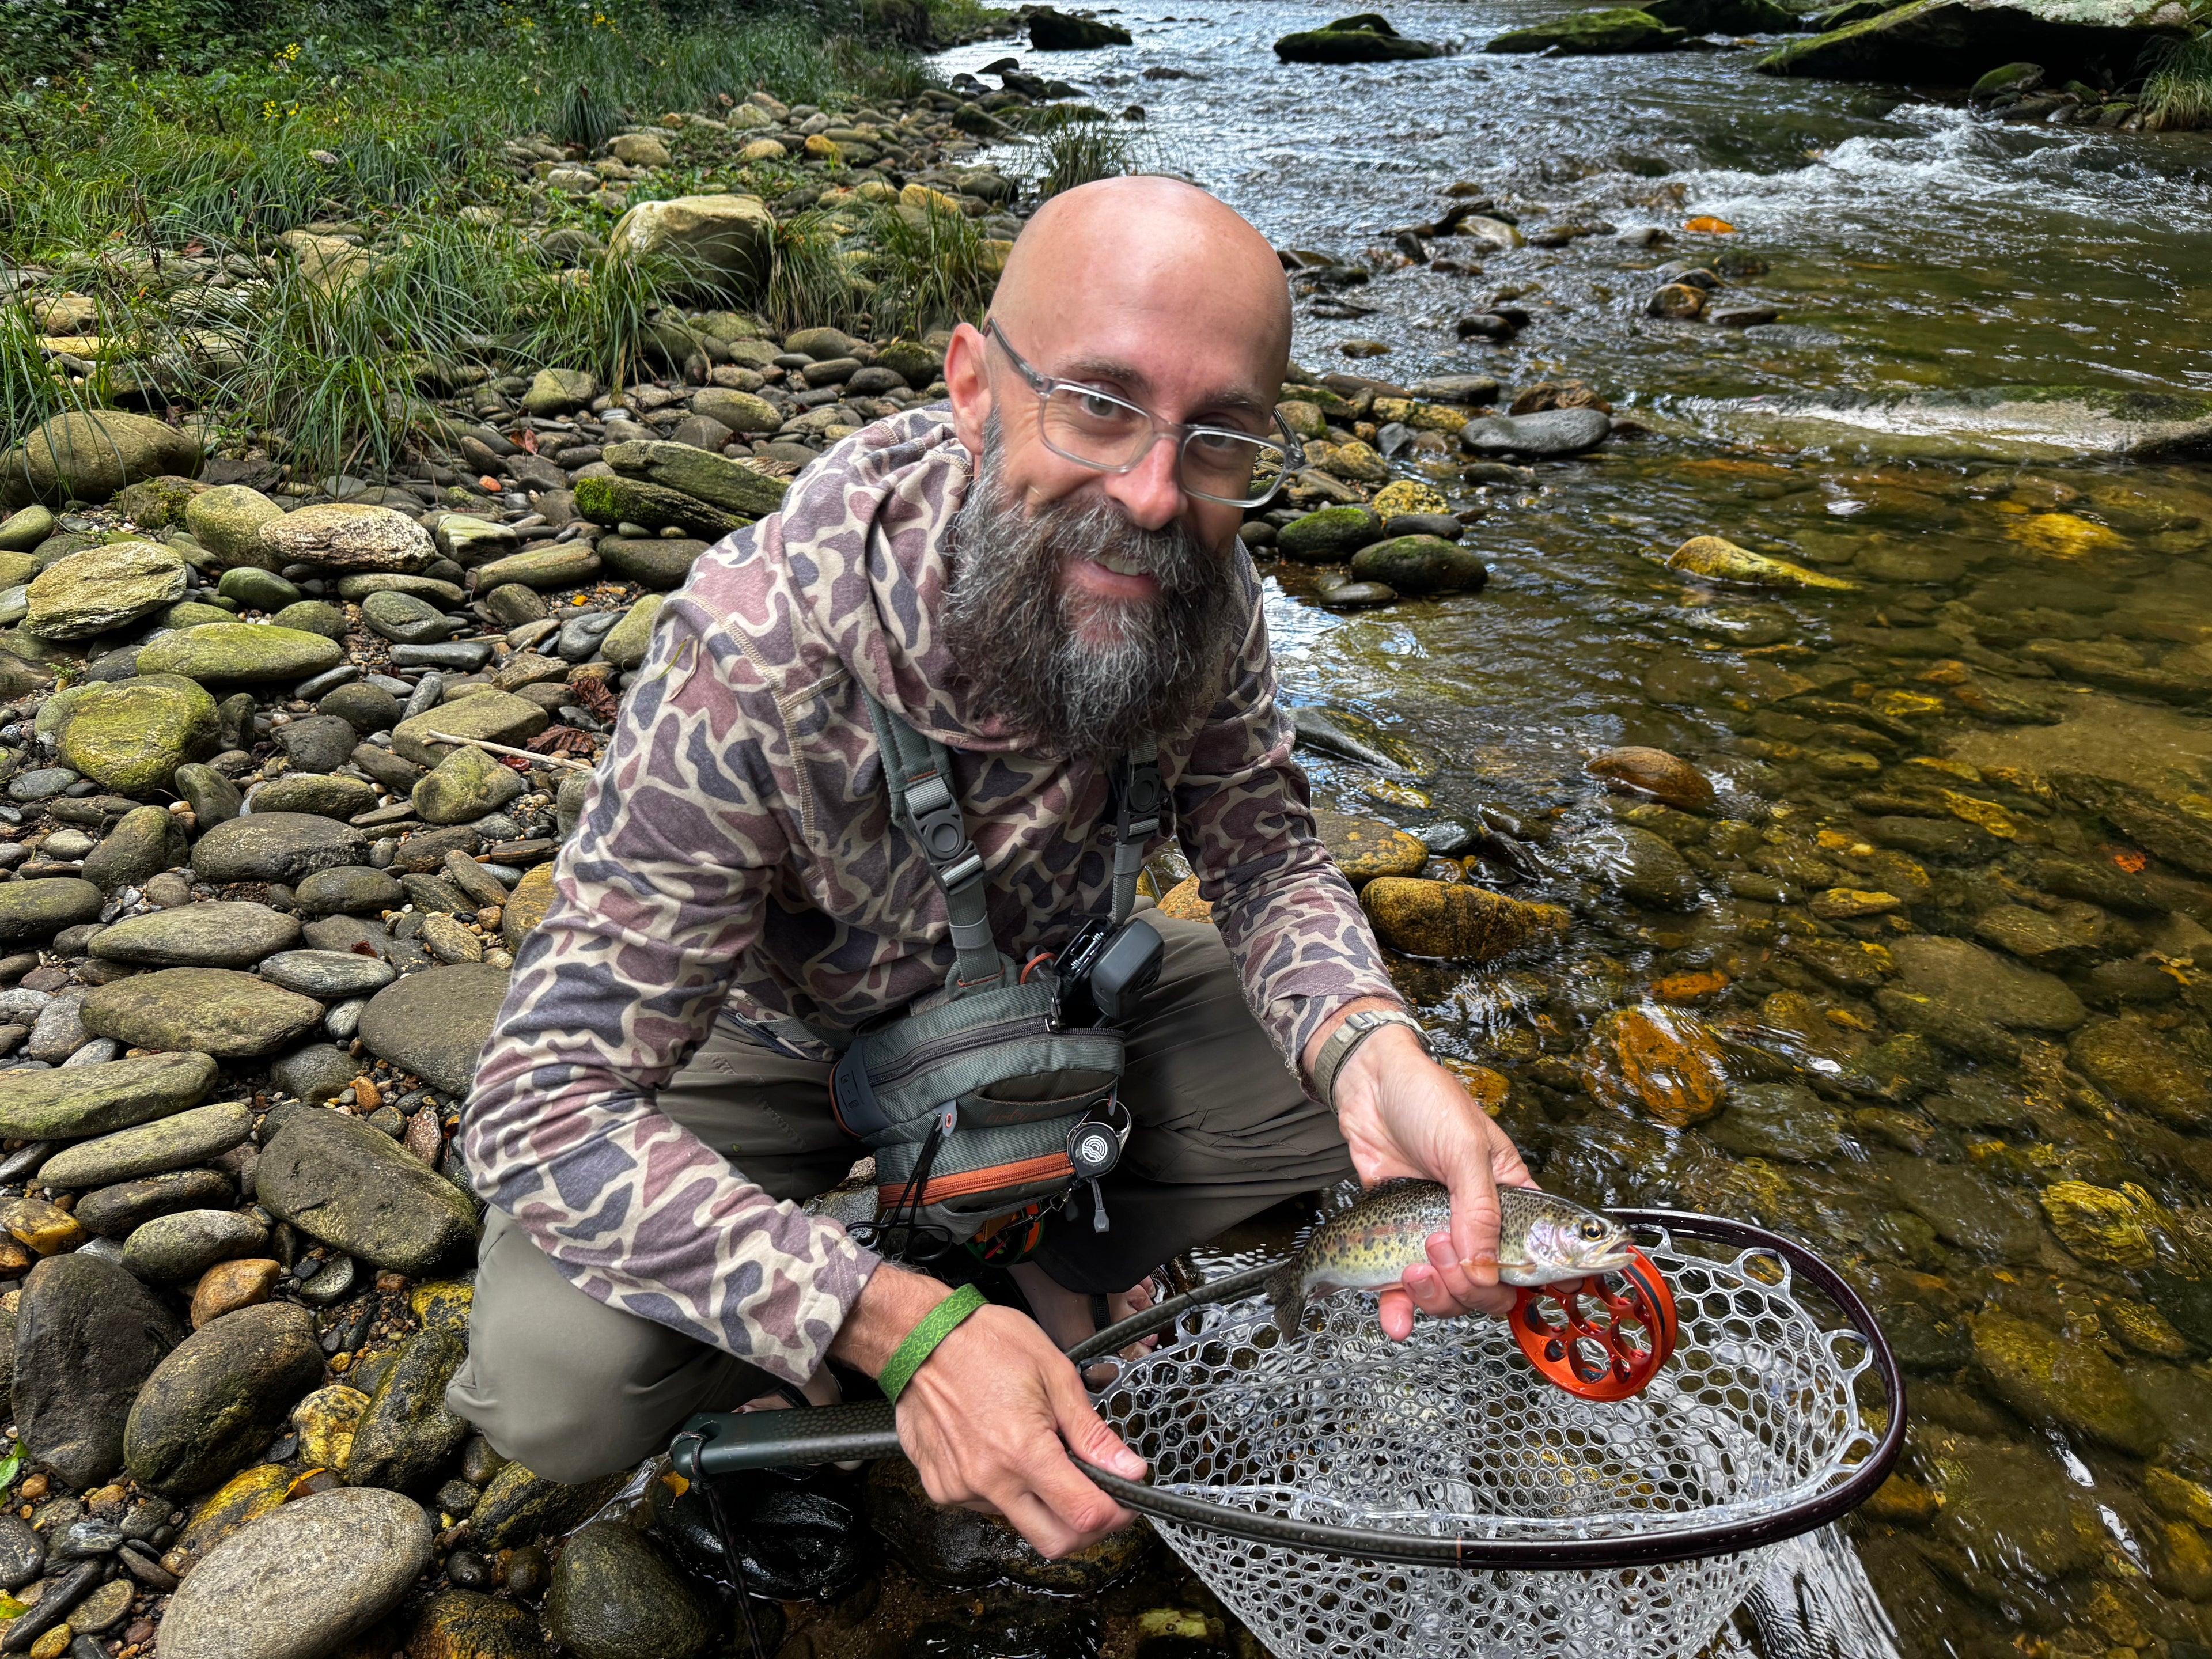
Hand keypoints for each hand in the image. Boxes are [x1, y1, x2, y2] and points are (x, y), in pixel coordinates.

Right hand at [829, 1266, 1147, 1556]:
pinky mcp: (940, 1488)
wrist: (919, 1337)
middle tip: (1095, 1494)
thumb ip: (1092, 1433)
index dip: (1116, 1514)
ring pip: (1020, 1522)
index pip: (1084, 1515)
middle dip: (1085, 1528)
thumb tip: (1129, 1470)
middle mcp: (989, 1480)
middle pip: (1054, 1542)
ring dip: (1041, 1501)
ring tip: (1038, 1451)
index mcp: (1023, 1451)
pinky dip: (1006, 1489)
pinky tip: (1003, 1451)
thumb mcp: (1054, 1373)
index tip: (1125, 1500)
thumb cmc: (985, 1343)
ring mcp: (960, 1488)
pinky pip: (986, 1506)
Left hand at [1318, 1012, 1534, 1339]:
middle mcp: (1479, 1226)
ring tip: (1412, 1265)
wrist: (1368, 1085)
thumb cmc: (1426, 1100)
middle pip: (1492, 1288)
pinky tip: (1395, 1318)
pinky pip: (1406, 1293)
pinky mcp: (1399, 1244)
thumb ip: (1479, 1210)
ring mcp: (1439, 1237)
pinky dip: (1402, 1312)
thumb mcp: (1465, 1147)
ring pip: (1452, 1296)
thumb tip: (1486, 1270)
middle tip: (1438, 1246)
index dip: (1548, 1281)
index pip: (1542, 1256)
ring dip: (1436, 1296)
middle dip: (1469, 1286)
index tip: (1547, 1293)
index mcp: (1512, 1200)